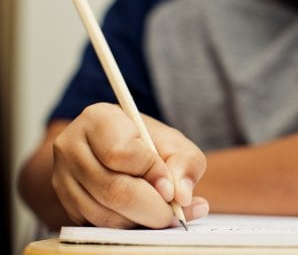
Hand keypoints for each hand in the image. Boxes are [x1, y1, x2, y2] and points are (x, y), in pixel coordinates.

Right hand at [51, 103, 207, 227]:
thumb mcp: (175, 144)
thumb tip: (182, 196)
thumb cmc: (150, 145)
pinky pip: (98, 226)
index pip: (121, 152)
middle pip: (113, 189)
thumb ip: (185, 163)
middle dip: (151, 208)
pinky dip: (127, 227)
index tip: (171, 187)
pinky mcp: (66, 205)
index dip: (151, 173)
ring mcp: (62, 178)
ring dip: (140, 220)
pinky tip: (143, 216)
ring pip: (105, 214)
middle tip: (173, 213)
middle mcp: (72, 147)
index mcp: (98, 119)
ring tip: (161, 212)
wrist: (122, 154)